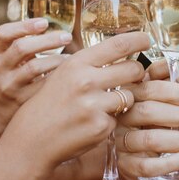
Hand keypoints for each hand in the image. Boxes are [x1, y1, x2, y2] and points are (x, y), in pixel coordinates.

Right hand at [0, 18, 71, 130]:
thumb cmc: (8, 75)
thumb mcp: (6, 57)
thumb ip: (23, 42)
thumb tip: (54, 22)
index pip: (3, 34)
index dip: (24, 26)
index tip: (44, 22)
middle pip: (21, 48)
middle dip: (47, 40)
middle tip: (67, 36)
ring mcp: (9, 85)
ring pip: (34, 68)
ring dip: (56, 59)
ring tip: (71, 57)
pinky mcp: (21, 101)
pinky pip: (42, 87)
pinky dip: (57, 78)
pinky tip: (69, 74)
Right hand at [4, 32, 149, 169]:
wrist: (32, 139)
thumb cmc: (49, 104)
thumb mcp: (64, 74)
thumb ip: (90, 64)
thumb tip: (122, 51)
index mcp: (77, 63)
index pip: (118, 44)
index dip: (138, 40)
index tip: (146, 40)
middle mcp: (86, 81)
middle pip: (133, 68)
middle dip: (137, 72)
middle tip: (133, 76)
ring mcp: (94, 105)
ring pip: (129, 95)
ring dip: (123, 100)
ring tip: (104, 104)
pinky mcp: (100, 126)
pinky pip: (119, 119)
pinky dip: (110, 121)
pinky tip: (92, 123)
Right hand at [116, 79, 178, 178]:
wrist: (141, 159)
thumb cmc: (154, 126)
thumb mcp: (158, 107)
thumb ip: (167, 96)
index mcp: (128, 99)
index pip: (147, 89)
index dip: (172, 92)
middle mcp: (121, 119)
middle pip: (147, 111)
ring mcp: (121, 143)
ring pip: (149, 139)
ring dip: (178, 138)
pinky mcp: (126, 166)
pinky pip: (147, 166)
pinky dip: (170, 163)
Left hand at [148, 56, 178, 147]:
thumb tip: (143, 78)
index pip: (175, 63)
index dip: (154, 72)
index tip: (143, 82)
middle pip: (174, 84)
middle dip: (153, 94)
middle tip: (137, 103)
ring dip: (160, 113)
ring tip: (144, 119)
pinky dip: (175, 128)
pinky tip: (163, 132)